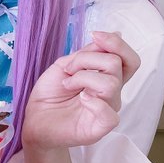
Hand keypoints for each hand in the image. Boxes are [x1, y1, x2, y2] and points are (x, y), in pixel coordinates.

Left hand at [22, 31, 139, 149]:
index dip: (116, 43)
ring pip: (111, 83)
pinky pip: (110, 114)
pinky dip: (93, 102)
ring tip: (67, 84)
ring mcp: (107, 110)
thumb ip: (90, 52)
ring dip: (82, 78)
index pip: (128, 59)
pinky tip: (80, 99)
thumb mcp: (67, 64)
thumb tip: (116, 34)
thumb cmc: (51, 92)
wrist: (35, 117)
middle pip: (117, 64)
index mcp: (106, 77)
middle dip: (86, 59)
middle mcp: (111, 93)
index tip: (94, 35)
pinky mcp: (100, 128)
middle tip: (68, 69)